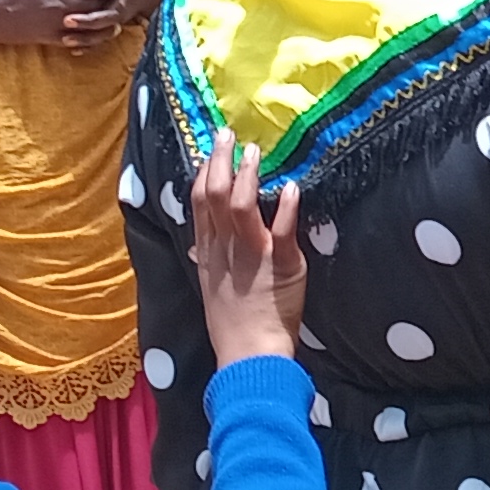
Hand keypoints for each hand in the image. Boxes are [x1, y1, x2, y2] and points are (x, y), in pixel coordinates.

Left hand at [58, 0, 167, 51]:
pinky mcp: (116, 25)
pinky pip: (103, 37)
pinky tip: (74, 50)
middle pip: (101, 4)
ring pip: (104, 22)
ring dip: (86, 31)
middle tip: (63, 19)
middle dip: (83, 12)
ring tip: (66, 38)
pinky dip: (89, 44)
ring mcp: (118, 11)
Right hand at [190, 144, 306, 369]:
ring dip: (247, 175)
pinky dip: (285, 206)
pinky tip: (291, 187)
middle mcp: (225, 250)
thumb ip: (211, 260)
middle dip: (218, 161)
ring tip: (254, 152)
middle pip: (213, 196)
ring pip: (240, 205)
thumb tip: (205, 242)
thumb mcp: (212, 288)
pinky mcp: (281, 265)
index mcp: (208, 254)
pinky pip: (281, 230)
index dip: (202, 174)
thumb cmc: (234, 326)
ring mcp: (251, 256)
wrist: (249, 356)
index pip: (198, 205)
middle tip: (226, 134)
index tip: (209, 153)